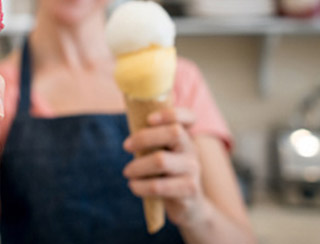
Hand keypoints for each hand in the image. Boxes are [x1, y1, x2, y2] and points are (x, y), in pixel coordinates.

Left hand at [122, 107, 206, 226]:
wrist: (190, 205)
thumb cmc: (167, 174)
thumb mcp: (163, 153)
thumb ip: (150, 141)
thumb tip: (127, 130)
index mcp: (185, 137)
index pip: (188, 117)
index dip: (170, 114)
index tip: (149, 119)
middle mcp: (192, 150)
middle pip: (174, 133)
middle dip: (144, 137)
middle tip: (126, 146)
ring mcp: (193, 170)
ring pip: (161, 160)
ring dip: (138, 166)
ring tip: (127, 172)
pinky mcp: (188, 190)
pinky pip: (158, 185)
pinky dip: (140, 186)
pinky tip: (134, 186)